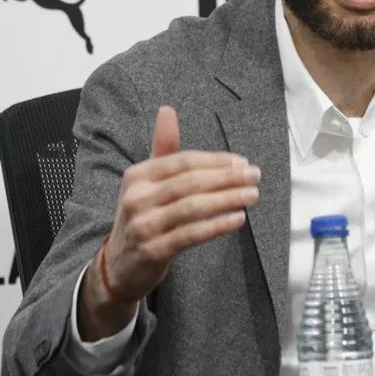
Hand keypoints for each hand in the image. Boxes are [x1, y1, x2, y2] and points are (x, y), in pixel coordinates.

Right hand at [78, 105, 259, 339]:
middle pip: (190, 182)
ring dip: (227, 199)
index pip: (183, 162)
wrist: (120, 265)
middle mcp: (137, 198)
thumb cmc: (143, 216)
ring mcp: (143, 225)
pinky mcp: (153, 250)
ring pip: (192, 208)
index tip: (242, 162)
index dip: (215, 161)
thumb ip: (163, 148)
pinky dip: (217, 226)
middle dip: (226, 178)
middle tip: (254, 175)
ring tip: (251, 195)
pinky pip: (190, 235)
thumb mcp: (147, 182)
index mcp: (137, 176)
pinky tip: (238, 219)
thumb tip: (168, 110)